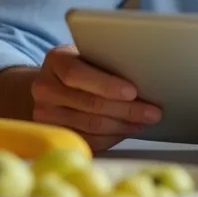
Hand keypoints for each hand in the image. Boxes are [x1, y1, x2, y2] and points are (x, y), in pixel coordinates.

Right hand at [29, 45, 161, 151]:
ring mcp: (45, 114)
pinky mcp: (53, 134)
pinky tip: (127, 131)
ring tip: (144, 122)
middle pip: (89, 103)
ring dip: (122, 126)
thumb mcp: (87, 55)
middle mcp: (44, 88)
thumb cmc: (80, 68)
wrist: (51, 87)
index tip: (133, 91)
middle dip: (126, 110)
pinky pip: (87, 140)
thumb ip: (106, 62)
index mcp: (56, 61)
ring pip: (91, 125)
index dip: (107, 85)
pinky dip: (112, 137)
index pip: (78, 74)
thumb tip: (144, 76)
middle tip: (153, 112)